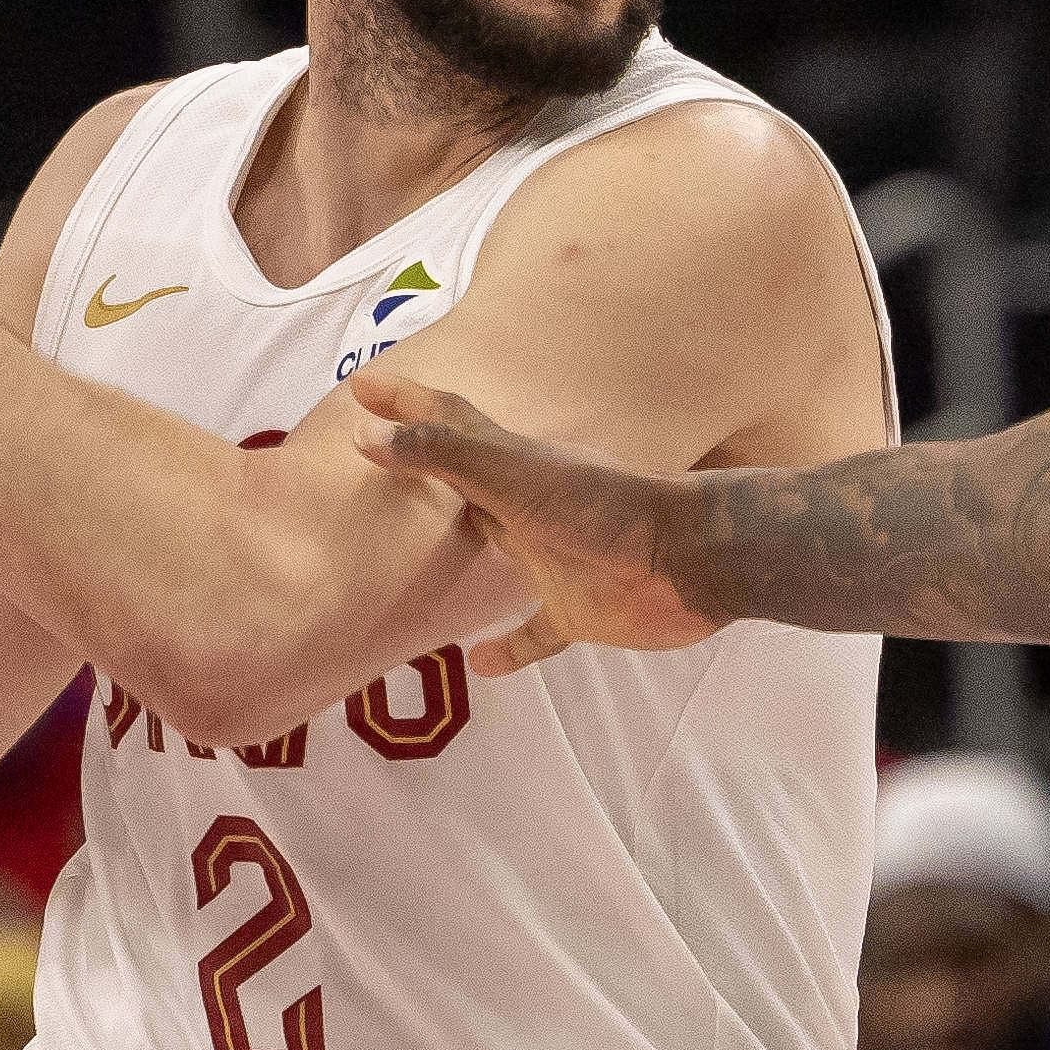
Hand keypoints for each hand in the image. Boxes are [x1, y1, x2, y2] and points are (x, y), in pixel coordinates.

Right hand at [346, 371, 742, 671]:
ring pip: (497, 549)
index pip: (448, 423)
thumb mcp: (512, 476)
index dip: (406, 402)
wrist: (688, 561)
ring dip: (464, 548)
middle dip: (427, 466)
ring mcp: (552, 558)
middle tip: (384, 458)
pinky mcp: (577, 610)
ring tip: (420, 560)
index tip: (361, 385)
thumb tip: (368, 437)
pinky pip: (534, 634)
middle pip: (467, 480)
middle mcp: (527, 506)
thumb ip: (443, 454)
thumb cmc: (602, 511)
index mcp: (512, 465)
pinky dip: (508, 648)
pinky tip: (480, 663)